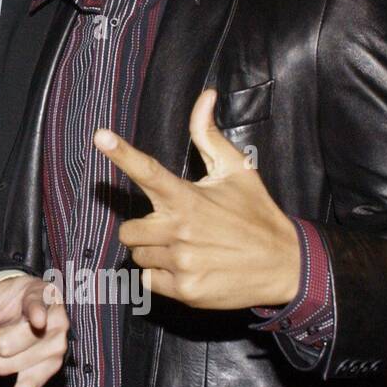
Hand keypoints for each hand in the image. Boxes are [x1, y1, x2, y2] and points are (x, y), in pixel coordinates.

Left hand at [0, 273, 68, 386]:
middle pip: (9, 346)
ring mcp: (55, 349)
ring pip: (9, 365)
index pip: (38, 308)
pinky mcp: (47, 369)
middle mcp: (56, 324)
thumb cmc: (9, 298)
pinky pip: (29, 386)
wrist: (22, 304)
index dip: (35, 314)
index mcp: (44, 298)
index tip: (38, 320)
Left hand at [94, 89, 300, 309]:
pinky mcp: (185, 290)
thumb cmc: (255, 214)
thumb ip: (209, 136)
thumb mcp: (237, 171)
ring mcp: (182, 262)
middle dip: (144, 230)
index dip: (122, 153)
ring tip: (188, 248)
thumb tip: (205, 96)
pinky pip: (149, 280)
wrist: (286, 265)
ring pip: (138, 256)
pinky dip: (162, 276)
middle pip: (128, 230)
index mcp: (187, 198)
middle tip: (174, 228)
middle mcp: (180, 230)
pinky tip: (189, 268)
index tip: (100, 136)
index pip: (148, 171)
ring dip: (155, 252)